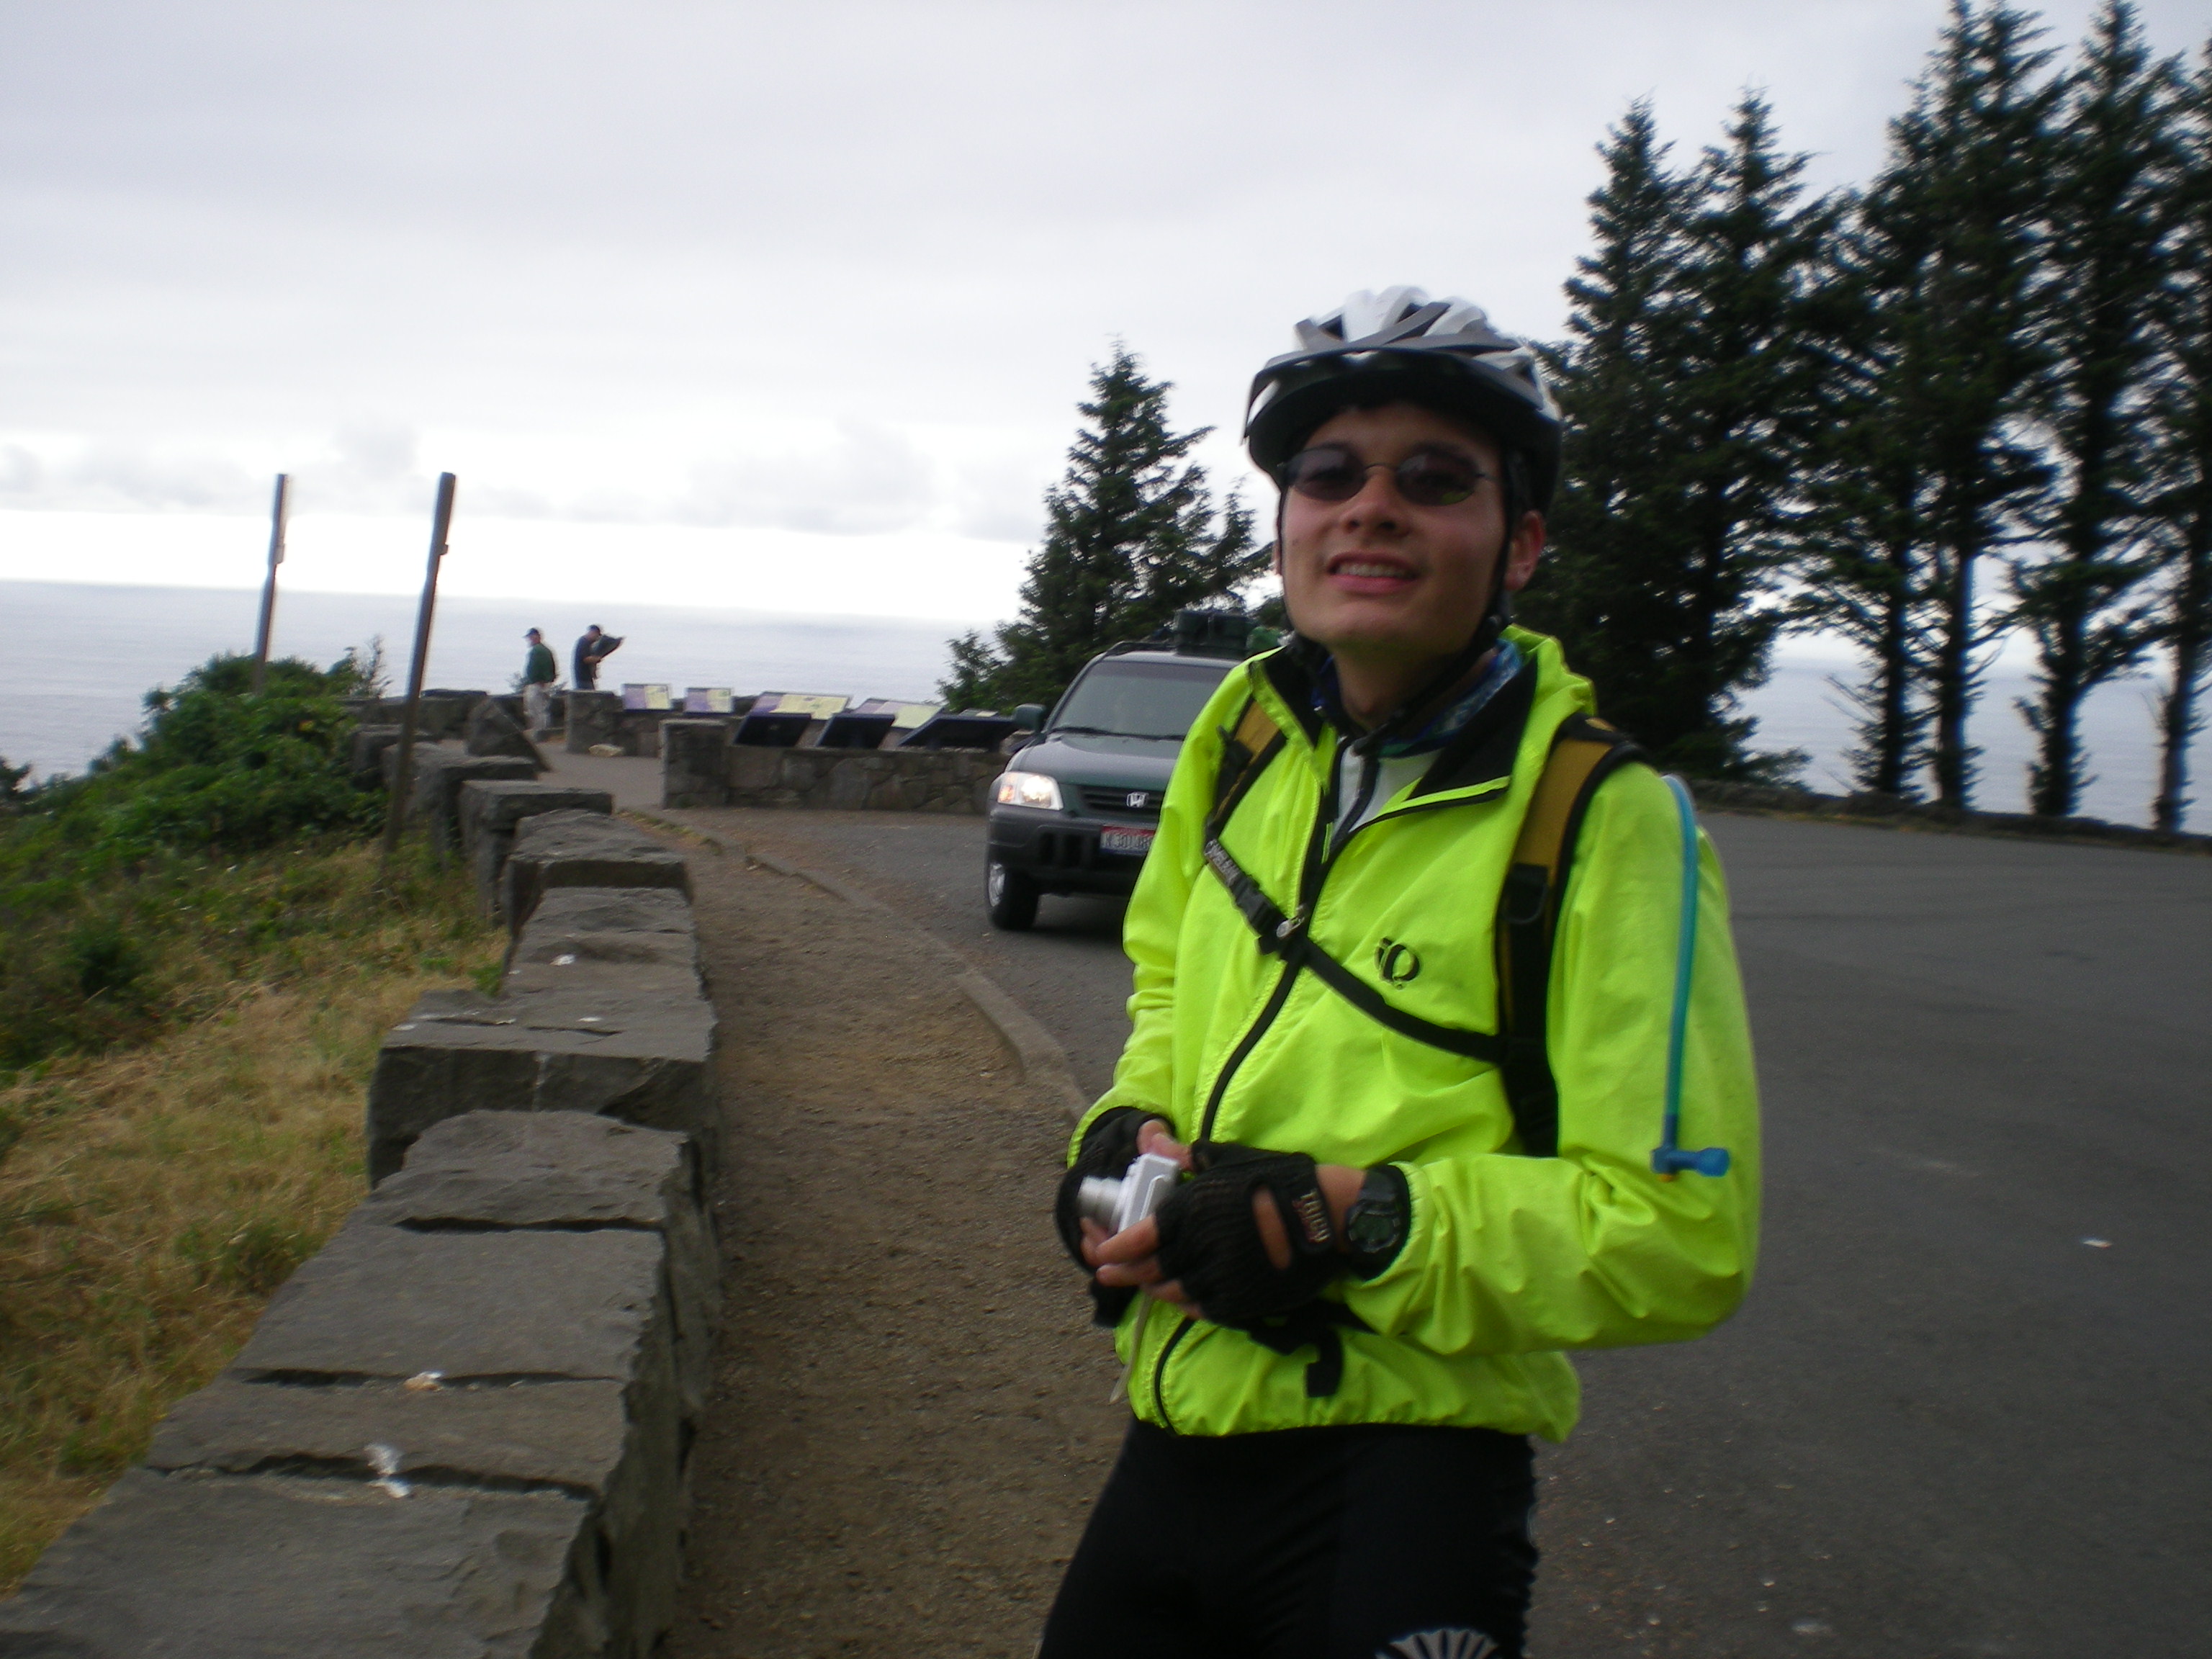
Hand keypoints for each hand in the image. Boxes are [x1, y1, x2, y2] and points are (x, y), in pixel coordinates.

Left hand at [1082, 1122, 1365, 1315]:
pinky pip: (1199, 1309)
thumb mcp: (1225, 1160)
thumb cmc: (1276, 1180)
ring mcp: (1220, 1280)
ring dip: (1149, 1287)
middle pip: (1146, 1270)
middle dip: (1119, 1271)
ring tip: (1136, 1280)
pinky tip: (1174, 1294)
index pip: (1136, 1238)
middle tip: (1103, 1269)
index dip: (1110, 1248)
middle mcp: (1200, 1249)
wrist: (1328, 1216)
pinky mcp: (1240, 1302)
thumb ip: (1181, 1155)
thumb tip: (1148, 1135)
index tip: (1097, 1249)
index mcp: (1192, 1211)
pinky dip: (1182, 1302)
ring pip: (1170, 1292)